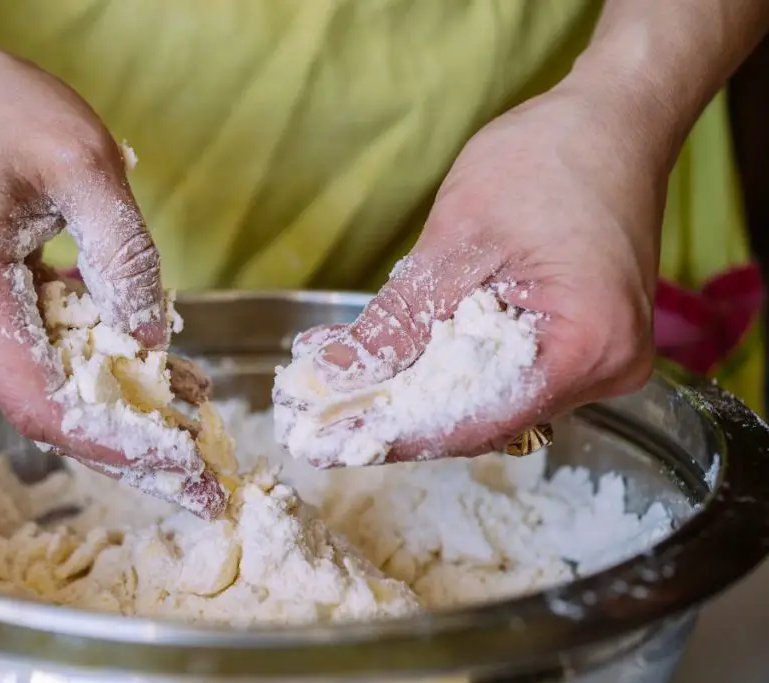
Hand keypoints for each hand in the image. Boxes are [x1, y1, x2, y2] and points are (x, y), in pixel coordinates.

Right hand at [0, 15, 223, 514]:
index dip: (117, 443)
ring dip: (116, 407)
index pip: (43, 405)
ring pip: (43, 388)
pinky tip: (152, 363)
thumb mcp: (81, 160)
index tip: (181, 461)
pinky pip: (35, 353)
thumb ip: (123, 253)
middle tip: (202, 478)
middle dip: (128, 446)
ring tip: (193, 417)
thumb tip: (151, 332)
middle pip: (44, 412)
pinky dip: (94, 367)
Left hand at [283, 81, 669, 464]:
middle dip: (402, 417)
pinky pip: (512, 377)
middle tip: (323, 421)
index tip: (327, 443)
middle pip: (488, 421)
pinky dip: (454, 371)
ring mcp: (604, 360)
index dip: (396, 434)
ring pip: (496, 403)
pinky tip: (402, 363)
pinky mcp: (587, 344)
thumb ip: (399, 320)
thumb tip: (334, 376)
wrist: (614, 119)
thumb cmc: (547, 158)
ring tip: (349, 392)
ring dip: (424, 396)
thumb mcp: (457, 237)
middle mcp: (609, 369)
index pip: (478, 420)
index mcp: (589, 346)